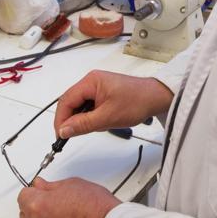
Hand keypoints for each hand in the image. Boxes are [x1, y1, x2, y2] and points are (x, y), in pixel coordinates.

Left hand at [17, 177, 120, 217]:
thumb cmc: (96, 208)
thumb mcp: (73, 184)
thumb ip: (50, 186)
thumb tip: (41, 185)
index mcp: (36, 205)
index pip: (24, 194)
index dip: (36, 191)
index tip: (44, 192)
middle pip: (25, 213)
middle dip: (37, 207)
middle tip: (56, 204)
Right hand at [54, 70, 172, 138]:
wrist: (157, 97)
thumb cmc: (136, 103)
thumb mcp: (107, 118)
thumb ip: (83, 124)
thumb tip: (63, 130)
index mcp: (90, 81)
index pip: (66, 100)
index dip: (60, 119)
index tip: (60, 135)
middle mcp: (91, 81)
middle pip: (71, 102)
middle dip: (70, 119)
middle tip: (70, 136)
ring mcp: (97, 86)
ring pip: (80, 105)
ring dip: (81, 118)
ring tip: (92, 127)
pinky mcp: (103, 92)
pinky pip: (89, 105)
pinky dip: (90, 116)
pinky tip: (99, 122)